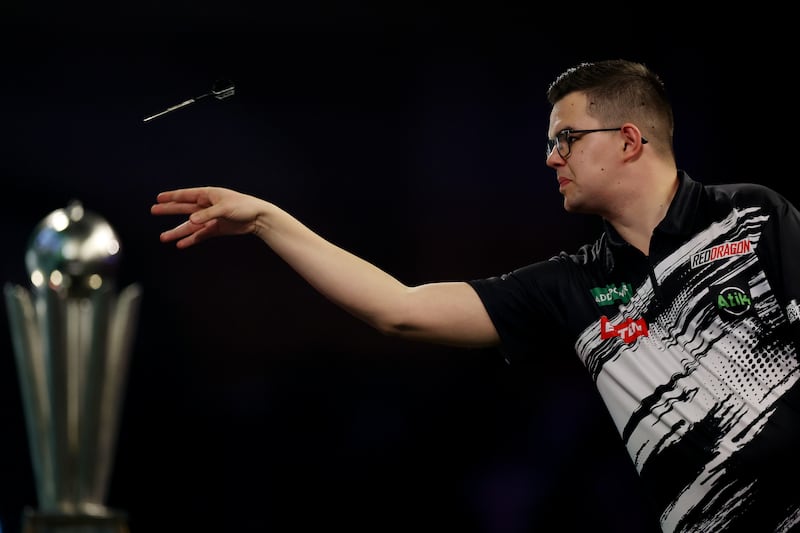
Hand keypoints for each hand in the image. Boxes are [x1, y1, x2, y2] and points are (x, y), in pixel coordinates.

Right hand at [151, 186, 265, 247]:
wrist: (259, 218)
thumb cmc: (244, 207)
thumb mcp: (225, 208)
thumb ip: (207, 214)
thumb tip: (190, 221)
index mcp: (208, 195)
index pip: (186, 195)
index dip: (172, 196)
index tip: (158, 198)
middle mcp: (207, 206)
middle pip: (184, 208)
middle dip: (169, 210)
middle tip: (153, 210)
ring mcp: (210, 218)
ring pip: (190, 225)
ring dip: (178, 231)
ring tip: (163, 237)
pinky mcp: (216, 229)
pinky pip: (200, 235)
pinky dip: (191, 240)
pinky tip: (180, 244)